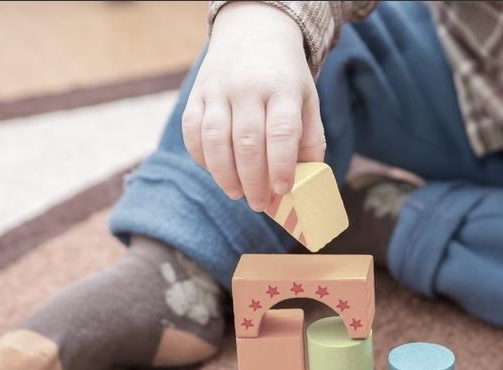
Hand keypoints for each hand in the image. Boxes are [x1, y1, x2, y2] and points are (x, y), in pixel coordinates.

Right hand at [182, 1, 325, 211]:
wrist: (252, 31)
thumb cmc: (284, 77)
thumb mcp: (306, 100)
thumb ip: (309, 139)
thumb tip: (306, 180)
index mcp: (282, 89)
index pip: (281, 132)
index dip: (280, 165)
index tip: (282, 190)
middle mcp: (248, 88)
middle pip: (247, 142)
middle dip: (253, 180)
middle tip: (259, 204)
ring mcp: (218, 90)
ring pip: (216, 140)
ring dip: (225, 174)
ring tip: (237, 194)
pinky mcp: (196, 95)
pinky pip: (192, 132)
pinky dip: (202, 158)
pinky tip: (216, 172)